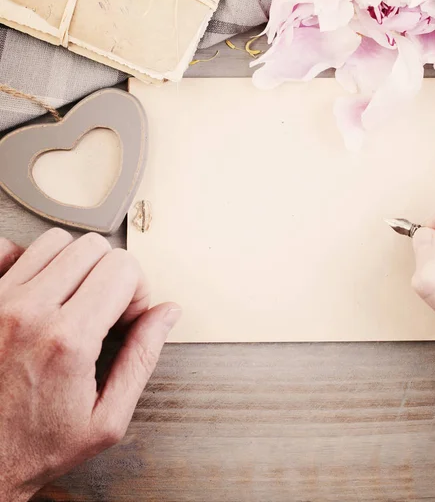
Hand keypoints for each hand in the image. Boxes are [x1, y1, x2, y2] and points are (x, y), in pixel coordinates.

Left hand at [0, 229, 180, 501]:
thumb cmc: (32, 446)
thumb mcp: (106, 419)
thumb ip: (143, 357)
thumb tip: (165, 314)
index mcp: (68, 340)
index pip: (123, 267)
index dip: (138, 289)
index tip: (128, 314)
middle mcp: (28, 313)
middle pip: (93, 247)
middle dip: (112, 273)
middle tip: (105, 307)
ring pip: (55, 242)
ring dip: (75, 265)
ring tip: (73, 298)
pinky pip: (9, 249)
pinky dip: (28, 260)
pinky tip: (38, 290)